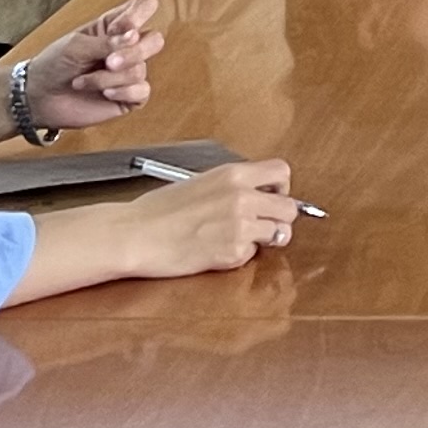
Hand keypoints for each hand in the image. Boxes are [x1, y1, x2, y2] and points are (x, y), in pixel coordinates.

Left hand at [13, 0, 162, 133]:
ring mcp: (128, 73)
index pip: (145, 7)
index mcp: (115, 27)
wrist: (38, 97)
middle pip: (154, 40)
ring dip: (109, 78)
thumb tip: (135, 35)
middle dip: (133, 52)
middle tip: (109, 62)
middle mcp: (126, 48)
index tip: (116, 28)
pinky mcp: (128, 97)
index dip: (138, 15)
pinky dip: (123, 92)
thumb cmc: (54, 64)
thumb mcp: (76, 46)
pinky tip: (105, 93)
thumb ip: (107, 42)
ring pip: (140, 69)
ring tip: (83, 82)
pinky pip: (142, 91)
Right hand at [114, 157, 302, 276]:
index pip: (282, 172)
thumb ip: (232, 186)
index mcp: (234, 174)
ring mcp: (240, 226)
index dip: (281, 187)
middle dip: (279, 218)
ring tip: (240, 239)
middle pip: (290, 207)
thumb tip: (256, 194)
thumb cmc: (158, 210)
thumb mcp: (201, 182)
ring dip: (265, 239)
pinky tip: (218, 251)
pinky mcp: (232, 252)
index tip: (270, 197)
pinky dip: (240, 256)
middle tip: (261, 225)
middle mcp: (242, 197)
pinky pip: (252, 255)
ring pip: (280, 233)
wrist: (136, 234)